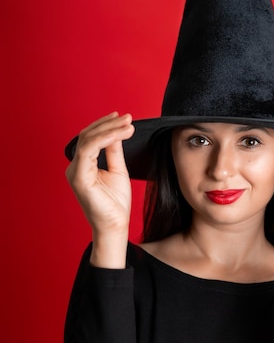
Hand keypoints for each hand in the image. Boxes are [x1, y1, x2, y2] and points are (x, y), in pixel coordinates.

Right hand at [65, 112, 134, 266]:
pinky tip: (119, 135)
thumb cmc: (116, 203)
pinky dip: (104, 140)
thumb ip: (114, 151)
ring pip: (88, 140)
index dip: (106, 125)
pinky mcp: (79, 178)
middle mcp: (76, 166)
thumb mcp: (118, 170)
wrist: (116, 225)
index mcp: (84, 165)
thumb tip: (116, 132)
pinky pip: (89, 151)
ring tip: (128, 124)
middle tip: (128, 118)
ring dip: (109, 129)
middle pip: (88, 136)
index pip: (91, 138)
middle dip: (109, 124)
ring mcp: (75, 172)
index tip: (124, 117)